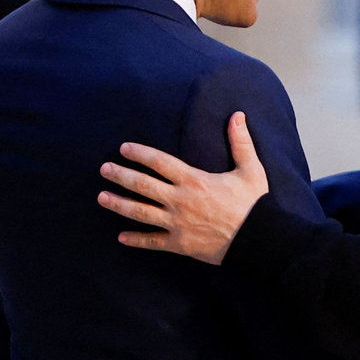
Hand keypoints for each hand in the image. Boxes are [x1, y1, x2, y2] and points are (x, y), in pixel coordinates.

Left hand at [98, 112, 268, 264]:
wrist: (258, 240)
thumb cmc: (254, 205)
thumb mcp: (251, 170)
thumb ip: (241, 142)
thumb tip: (237, 115)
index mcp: (194, 181)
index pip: (160, 162)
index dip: (140, 154)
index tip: (124, 148)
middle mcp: (180, 201)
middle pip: (143, 185)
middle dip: (121, 176)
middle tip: (104, 169)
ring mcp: (177, 224)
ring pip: (140, 213)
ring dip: (119, 204)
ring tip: (101, 197)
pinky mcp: (180, 244)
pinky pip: (153, 242)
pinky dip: (136, 240)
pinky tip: (121, 238)